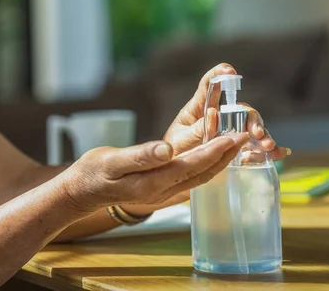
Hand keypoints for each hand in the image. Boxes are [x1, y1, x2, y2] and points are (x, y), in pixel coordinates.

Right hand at [61, 133, 248, 213]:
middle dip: (226, 156)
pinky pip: (190, 178)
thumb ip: (141, 155)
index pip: (192, 166)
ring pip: (199, 177)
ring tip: (236, 144)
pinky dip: (206, 165)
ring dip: (220, 161)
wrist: (82, 191)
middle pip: (202, 173)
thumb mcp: (112, 161)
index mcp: (153, 183)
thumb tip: (168, 149)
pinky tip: (212, 156)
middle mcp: (162, 191)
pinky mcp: (160, 189)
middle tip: (246, 136)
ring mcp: (162, 193)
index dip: (214, 151)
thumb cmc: (94, 173)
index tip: (234, 136)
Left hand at [163, 63, 289, 159]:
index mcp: (198, 110)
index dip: (219, 75)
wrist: (175, 177)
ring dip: (263, 134)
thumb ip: (197, 129)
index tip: (229, 70)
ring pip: (250, 127)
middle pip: (239, 109)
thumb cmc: (174, 154)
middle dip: (251, 117)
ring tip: (267, 146)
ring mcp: (229, 134)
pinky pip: (255, 148)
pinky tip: (277, 153)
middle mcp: (217, 118)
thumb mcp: (181, 141)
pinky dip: (268, 150)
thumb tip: (214, 114)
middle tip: (255, 132)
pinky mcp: (236, 150)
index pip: (209, 87)